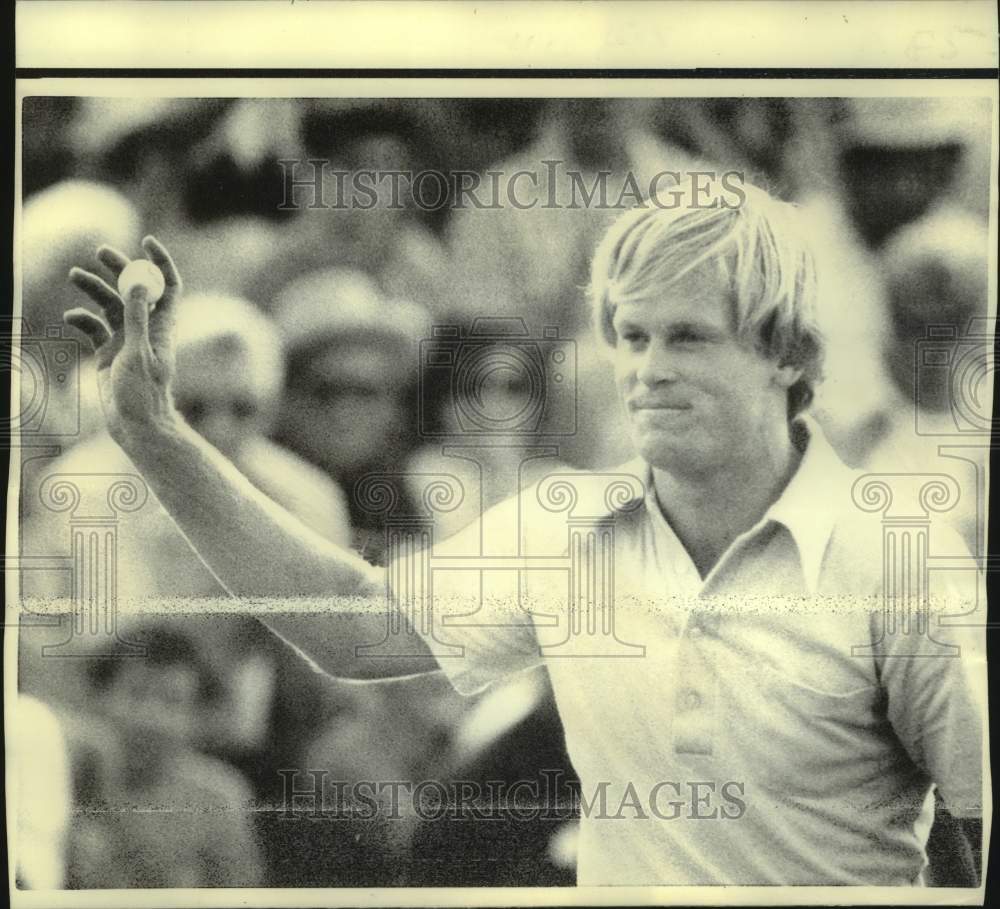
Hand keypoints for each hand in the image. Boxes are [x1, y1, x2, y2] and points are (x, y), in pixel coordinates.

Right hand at [65, 236, 181, 443]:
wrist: (136, 426)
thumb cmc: (144, 394)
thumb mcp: (140, 352)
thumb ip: (137, 318)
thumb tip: (138, 283)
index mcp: (163, 327)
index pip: (168, 287)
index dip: (160, 263)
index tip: (146, 242)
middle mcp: (145, 330)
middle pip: (134, 290)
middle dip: (119, 268)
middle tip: (100, 250)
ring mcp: (126, 340)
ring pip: (110, 306)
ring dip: (94, 289)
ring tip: (74, 275)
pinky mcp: (108, 353)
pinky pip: (94, 329)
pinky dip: (83, 319)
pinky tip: (71, 318)